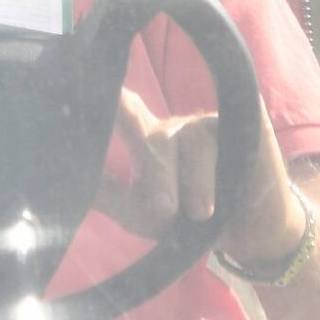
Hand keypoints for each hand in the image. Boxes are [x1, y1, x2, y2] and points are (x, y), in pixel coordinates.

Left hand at [94, 90, 305, 268]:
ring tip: (203, 213)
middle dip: (160, 176)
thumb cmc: (188, 224)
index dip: (110, 100)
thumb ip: (108, 196)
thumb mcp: (142, 216)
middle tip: (164, 209)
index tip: (88, 84)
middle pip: (155, 138)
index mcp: (146, 139)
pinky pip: (234, 126)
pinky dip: (233, 153)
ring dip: (199, 184)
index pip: (122, 112)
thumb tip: (70, 182)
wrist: (249, 235)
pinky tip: (238, 161)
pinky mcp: (246, 122)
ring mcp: (208, 123)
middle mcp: (173, 126)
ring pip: (195, 145)